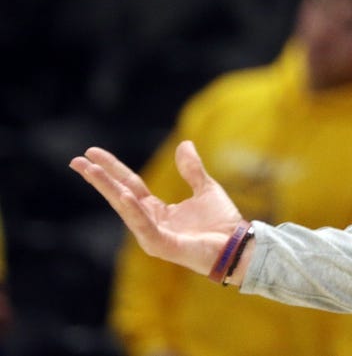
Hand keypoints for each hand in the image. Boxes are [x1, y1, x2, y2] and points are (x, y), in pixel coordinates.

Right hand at [70, 141, 245, 275]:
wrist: (238, 245)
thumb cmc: (221, 222)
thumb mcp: (206, 188)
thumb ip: (192, 169)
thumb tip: (184, 144)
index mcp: (157, 210)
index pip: (129, 184)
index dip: (112, 168)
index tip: (92, 153)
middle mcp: (149, 222)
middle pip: (120, 194)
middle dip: (98, 178)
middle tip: (76, 161)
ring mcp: (153, 235)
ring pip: (126, 208)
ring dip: (109, 189)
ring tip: (92, 171)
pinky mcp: (163, 245)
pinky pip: (144, 226)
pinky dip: (133, 211)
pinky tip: (124, 195)